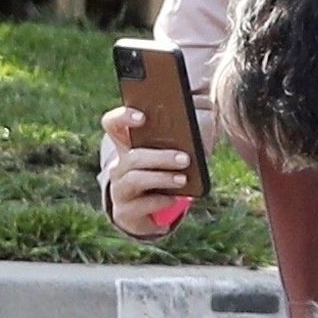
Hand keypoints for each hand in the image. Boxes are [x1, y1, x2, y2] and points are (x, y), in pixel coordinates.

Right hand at [101, 104, 192, 238]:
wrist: (151, 213)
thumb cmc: (165, 172)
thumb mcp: (173, 150)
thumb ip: (183, 129)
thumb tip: (203, 104)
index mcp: (127, 144)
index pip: (113, 124)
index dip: (123, 117)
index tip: (143, 117)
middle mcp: (119, 165)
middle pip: (133, 156)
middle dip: (160, 157)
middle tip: (185, 159)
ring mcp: (119, 189)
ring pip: (136, 179)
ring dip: (162, 178)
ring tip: (183, 179)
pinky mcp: (125, 212)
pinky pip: (142, 205)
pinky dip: (161, 201)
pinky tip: (175, 199)